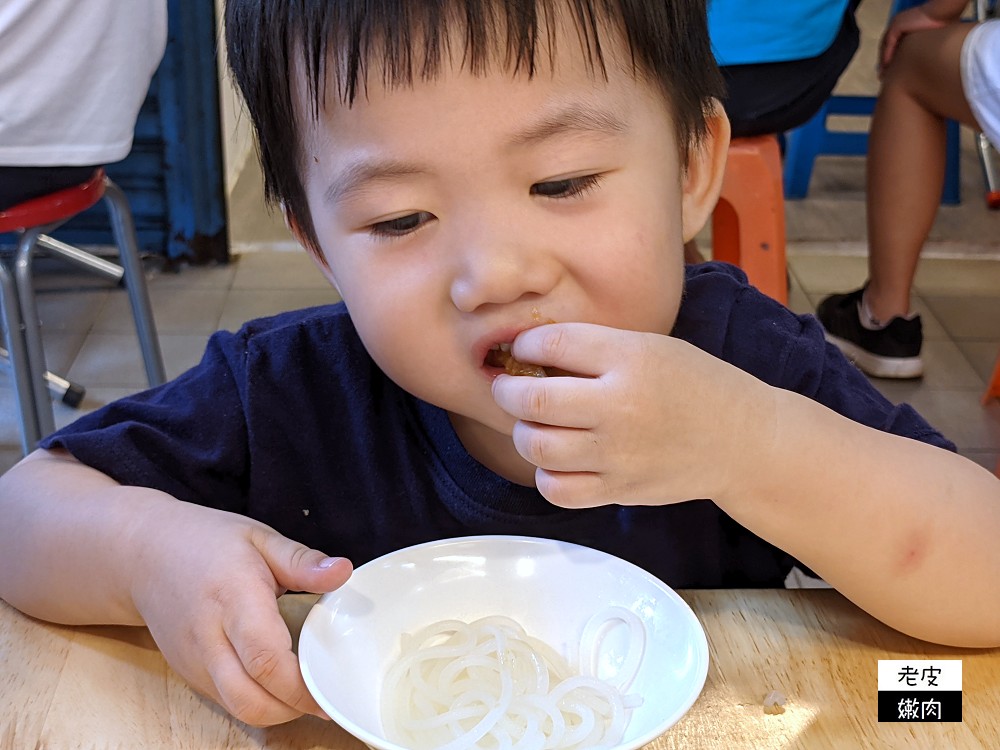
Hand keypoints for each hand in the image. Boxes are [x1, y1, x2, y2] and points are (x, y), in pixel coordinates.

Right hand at [127, 502, 351, 725]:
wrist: (143, 555)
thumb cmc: (206, 543)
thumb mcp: (259, 538)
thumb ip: (302, 561)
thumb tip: (343, 571)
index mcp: (232, 598)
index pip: (265, 658)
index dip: (301, 684)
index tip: (331, 687)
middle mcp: (208, 638)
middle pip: (250, 699)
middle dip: (293, 709)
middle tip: (326, 695)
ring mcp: (194, 662)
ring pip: (238, 708)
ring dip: (277, 710)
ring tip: (305, 691)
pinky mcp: (189, 675)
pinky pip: (226, 701)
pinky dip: (257, 702)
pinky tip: (278, 684)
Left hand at [491, 323, 775, 507]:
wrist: (740, 440)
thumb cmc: (693, 385)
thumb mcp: (650, 347)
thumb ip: (595, 349)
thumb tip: (531, 354)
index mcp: (630, 359)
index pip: (552, 343)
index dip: (525, 345)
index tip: (523, 349)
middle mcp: (619, 406)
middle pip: (532, 399)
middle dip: (507, 390)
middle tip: (509, 387)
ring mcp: (617, 453)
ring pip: (537, 446)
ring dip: (523, 432)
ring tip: (534, 424)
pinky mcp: (618, 490)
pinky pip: (557, 489)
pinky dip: (546, 473)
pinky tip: (557, 460)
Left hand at [879, 6, 948, 72]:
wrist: (943, 12)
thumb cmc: (942, 23)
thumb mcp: (929, 37)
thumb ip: (923, 46)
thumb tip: (927, 60)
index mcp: (904, 26)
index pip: (893, 44)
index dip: (890, 58)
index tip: (889, 71)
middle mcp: (897, 23)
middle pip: (885, 46)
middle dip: (883, 61)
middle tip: (882, 75)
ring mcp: (896, 24)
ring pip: (885, 46)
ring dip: (883, 60)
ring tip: (883, 73)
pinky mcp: (897, 26)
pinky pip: (888, 43)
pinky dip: (886, 55)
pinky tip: (886, 65)